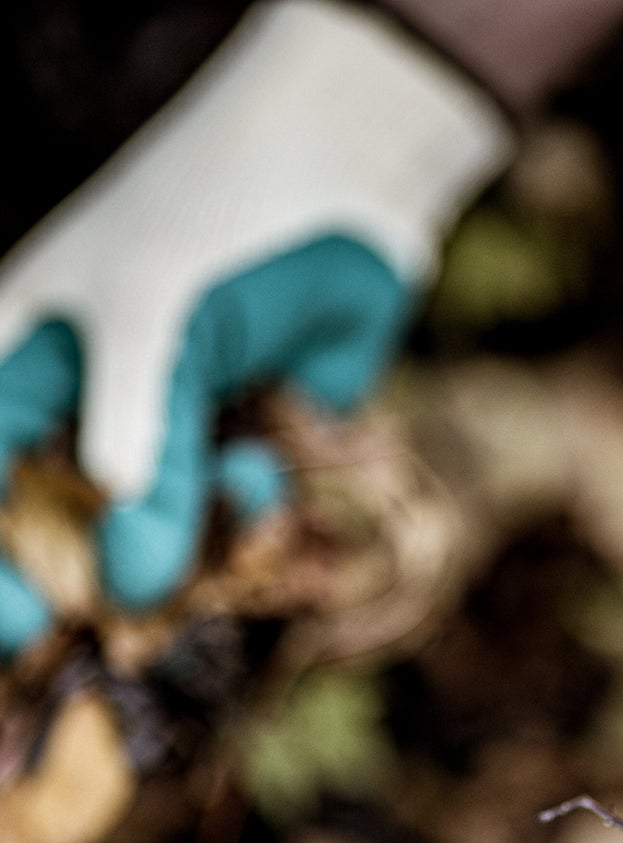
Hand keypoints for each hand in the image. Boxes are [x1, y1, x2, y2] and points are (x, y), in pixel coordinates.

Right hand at [0, 0, 511, 655]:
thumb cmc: (215, 226)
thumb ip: (146, 448)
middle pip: (74, 531)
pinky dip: (251, 504)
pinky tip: (265, 457)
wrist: (340, 185)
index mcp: (28, 370)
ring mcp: (173, 438)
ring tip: (235, 476)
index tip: (16, 629)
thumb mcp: (157, 328)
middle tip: (129, 624)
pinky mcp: (249, 450)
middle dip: (103, 574)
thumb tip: (129, 584)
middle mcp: (95, 416)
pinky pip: (237, 516)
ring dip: (195, 535)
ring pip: (163, 535)